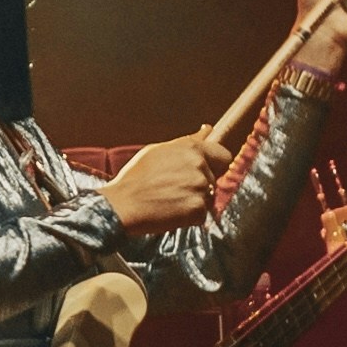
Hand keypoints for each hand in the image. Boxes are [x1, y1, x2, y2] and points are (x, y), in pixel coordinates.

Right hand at [104, 133, 229, 230]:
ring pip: (208, 197)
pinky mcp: (197, 210)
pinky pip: (201, 215)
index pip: (224, 156)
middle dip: (200, 185)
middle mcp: (199, 166)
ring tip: (169, 200)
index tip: (205, 170)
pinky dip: (188, 217)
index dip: (215, 164)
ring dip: (193, 201)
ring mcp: (200, 188)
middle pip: (214, 179)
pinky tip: (170, 211)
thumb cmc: (136, 177)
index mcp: (192, 149)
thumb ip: (188, 141)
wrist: (122, 204)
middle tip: (175, 189)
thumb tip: (208, 129)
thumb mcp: (158, 151)